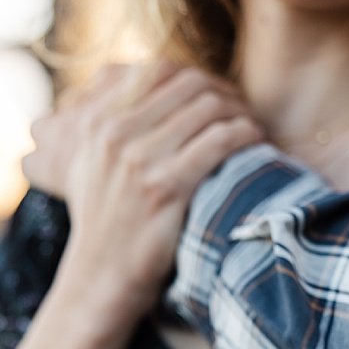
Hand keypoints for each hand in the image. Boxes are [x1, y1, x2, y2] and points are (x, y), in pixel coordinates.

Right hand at [23, 62, 262, 320]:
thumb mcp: (92, 164)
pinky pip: (220, 141)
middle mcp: (114, 134)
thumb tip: (156, 85)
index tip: (218, 96)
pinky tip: (256, 144)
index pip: (159, 71)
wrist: (101, 277)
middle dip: (224, 93)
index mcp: (98, 121)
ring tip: (253, 129)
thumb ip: (116, 122)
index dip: (198, 77)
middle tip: (243, 112)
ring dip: (240, 113)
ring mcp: (139, 161)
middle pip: (189, 85)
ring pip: (208, 109)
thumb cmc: (107, 221)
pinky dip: (246, 135)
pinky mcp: (165, 188)